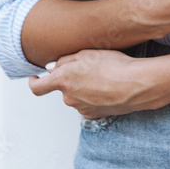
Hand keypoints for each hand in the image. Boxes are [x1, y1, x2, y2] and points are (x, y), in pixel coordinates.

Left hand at [28, 49, 159, 119]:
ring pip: (76, 95)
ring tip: (103, 75)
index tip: (34, 78)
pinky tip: (107, 87)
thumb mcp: (87, 53)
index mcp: (63, 80)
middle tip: (89, 66)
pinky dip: (93, 96)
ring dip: (83, 87)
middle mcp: (68, 98)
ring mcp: (81, 108)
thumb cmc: (112, 64)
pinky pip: (87, 104)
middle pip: (63, 87)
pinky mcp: (93, 115)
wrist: (135, 84)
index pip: (38, 87)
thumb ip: (65, 60)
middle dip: (71, 78)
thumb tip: (53, 68)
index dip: (34, 82)